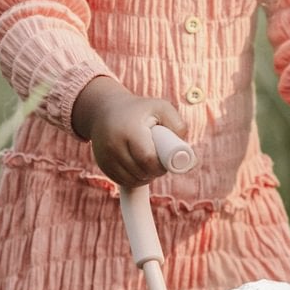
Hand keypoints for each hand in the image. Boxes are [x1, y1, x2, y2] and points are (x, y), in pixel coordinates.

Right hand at [71, 77, 186, 187]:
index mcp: (130, 130)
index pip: (147, 158)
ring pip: (131, 180)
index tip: (165, 163)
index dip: (160, 166)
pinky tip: (139, 170)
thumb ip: (177, 125)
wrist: (104, 110)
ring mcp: (106, 156)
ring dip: (145, 178)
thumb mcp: (160, 107)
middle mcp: (114, 144)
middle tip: (160, 164)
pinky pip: (122, 181)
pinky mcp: (102, 165)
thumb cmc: (139, 110)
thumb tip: (188, 155)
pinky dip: (133, 180)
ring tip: (150, 166)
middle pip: (140, 172)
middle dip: (155, 172)